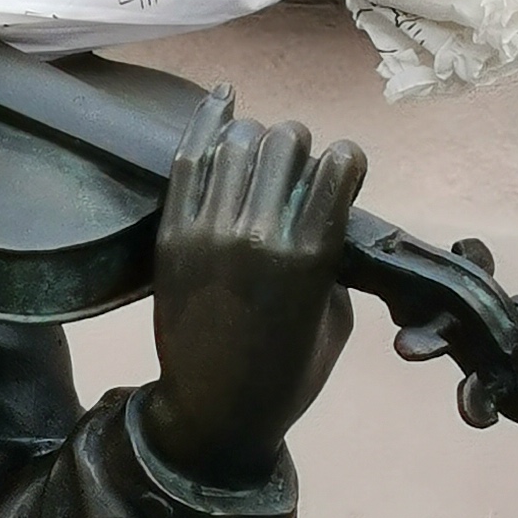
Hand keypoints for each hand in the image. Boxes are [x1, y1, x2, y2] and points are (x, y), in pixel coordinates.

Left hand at [141, 108, 360, 491]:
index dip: (346, 160)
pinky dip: (209, 124)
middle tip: (296, 167)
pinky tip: (222, 102)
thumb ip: (333, 254)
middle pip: (286, 141)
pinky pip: (189, 161)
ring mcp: (208, 233)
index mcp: (310, 258)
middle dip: (300, 145)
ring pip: (238, 141)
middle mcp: (258, 236)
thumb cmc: (287, 375)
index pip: (338, 164)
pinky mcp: (171, 236)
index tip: (341, 171)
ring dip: (258, 138)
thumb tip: (325, 202)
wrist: (212, 415)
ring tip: (260, 154)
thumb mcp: (335, 318)